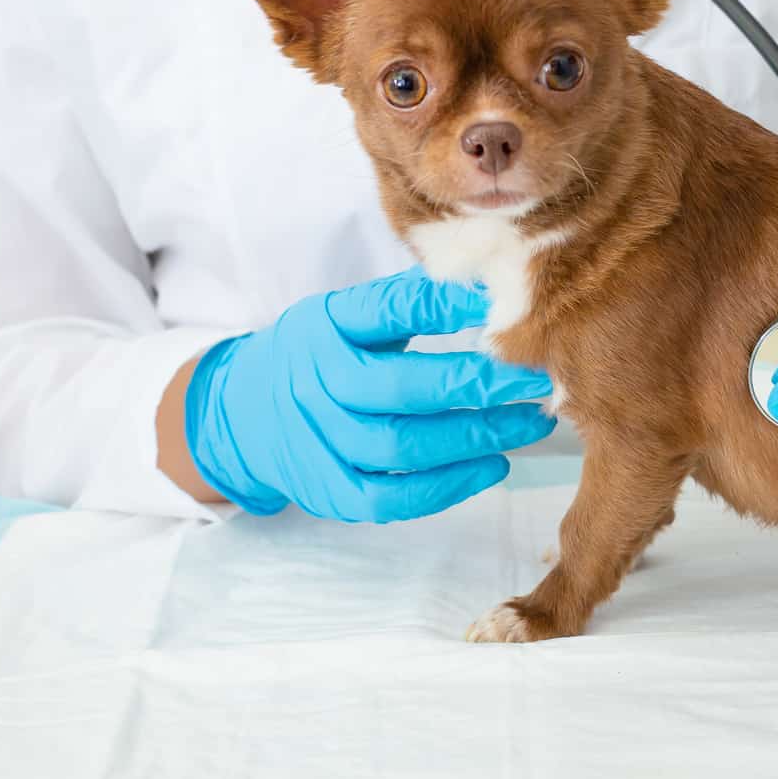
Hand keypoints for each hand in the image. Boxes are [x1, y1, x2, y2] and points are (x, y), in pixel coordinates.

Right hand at [185, 268, 555, 521]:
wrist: (240, 415)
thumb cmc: (318, 355)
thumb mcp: (346, 314)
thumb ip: (407, 302)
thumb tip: (488, 280)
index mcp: (328, 326)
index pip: (388, 310)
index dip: (444, 305)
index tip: (498, 301)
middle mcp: (319, 383)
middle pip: (403, 388)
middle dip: (478, 383)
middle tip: (536, 377)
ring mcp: (320, 442)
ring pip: (404, 447)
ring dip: (476, 437)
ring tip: (529, 422)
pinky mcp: (329, 490)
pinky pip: (393, 498)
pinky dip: (448, 486)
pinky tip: (493, 466)